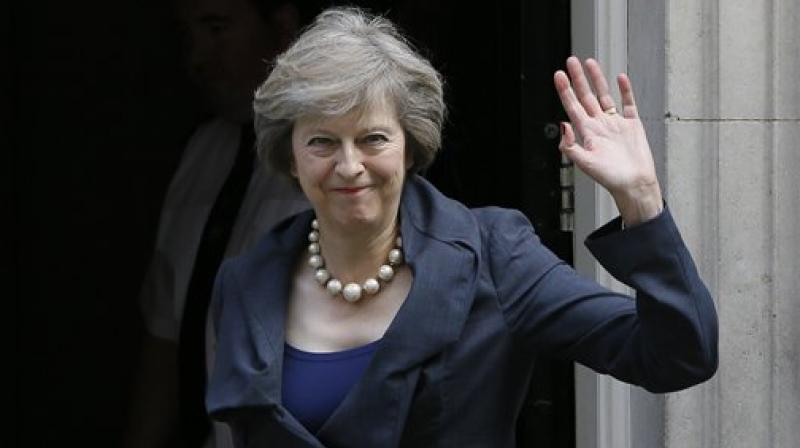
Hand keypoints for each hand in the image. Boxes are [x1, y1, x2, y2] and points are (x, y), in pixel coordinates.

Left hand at [554, 56, 662, 225]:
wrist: (634, 184)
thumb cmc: (610, 178)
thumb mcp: (585, 163)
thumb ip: (570, 146)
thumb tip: (562, 125)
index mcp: (587, 133)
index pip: (572, 106)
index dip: (565, 91)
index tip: (558, 75)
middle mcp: (599, 125)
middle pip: (586, 96)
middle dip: (578, 79)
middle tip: (571, 61)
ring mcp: (615, 123)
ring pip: (604, 96)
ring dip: (597, 79)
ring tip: (590, 63)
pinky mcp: (632, 124)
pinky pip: (628, 103)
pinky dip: (625, 90)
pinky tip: (620, 78)